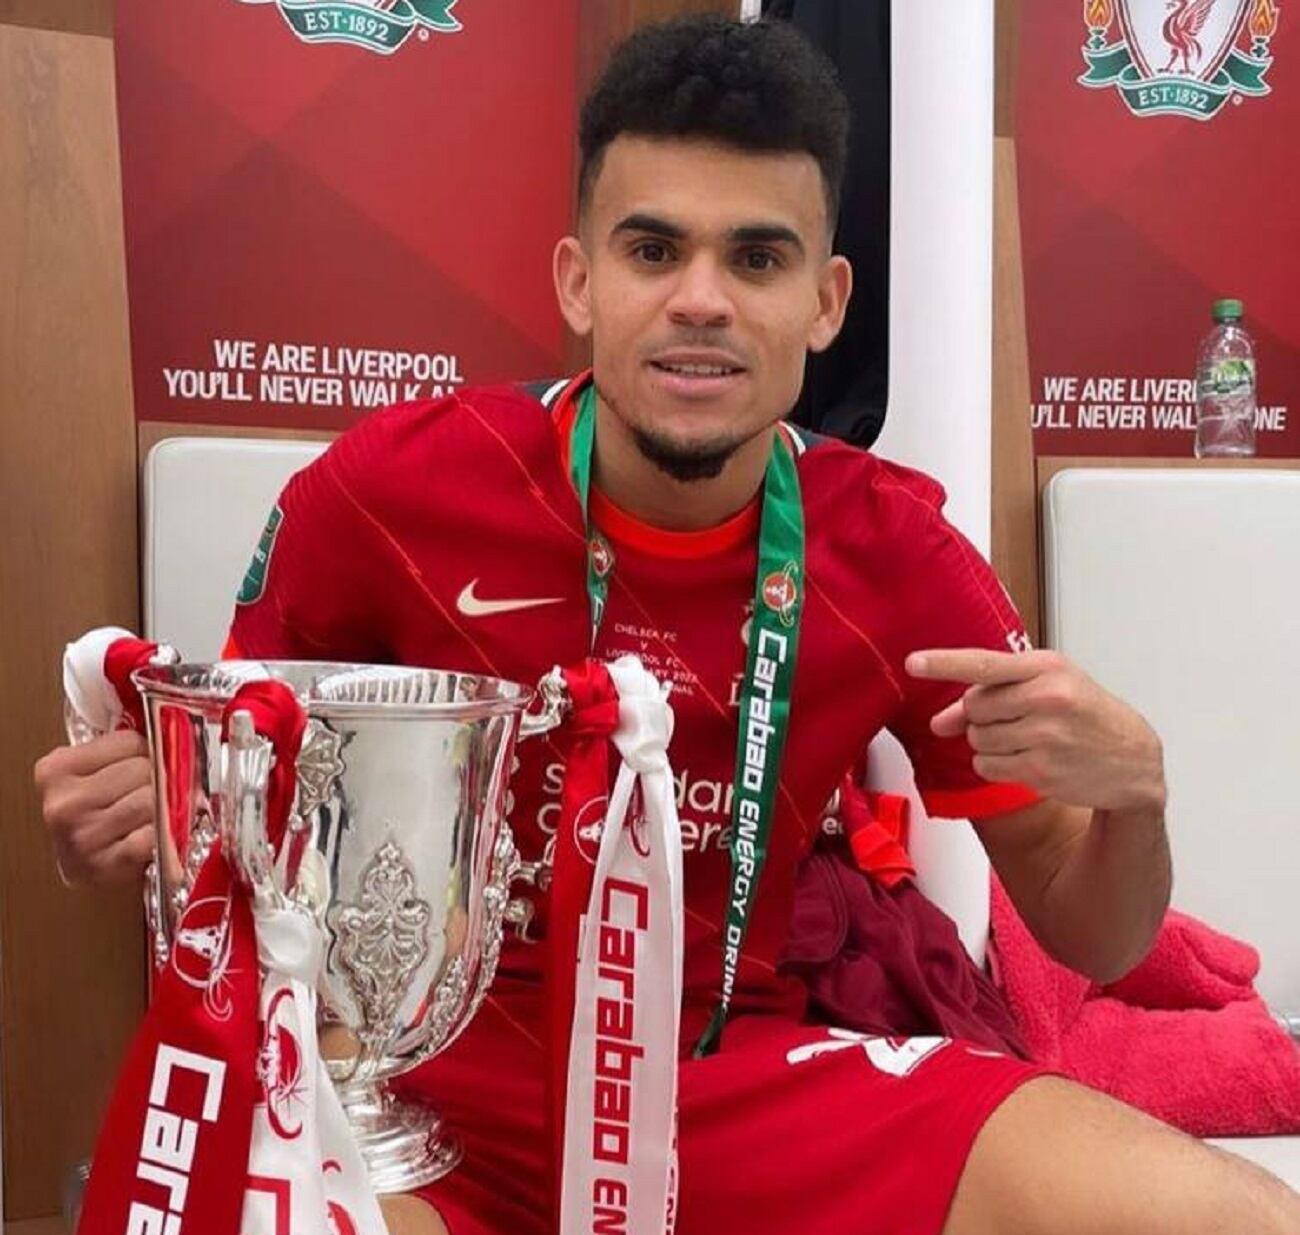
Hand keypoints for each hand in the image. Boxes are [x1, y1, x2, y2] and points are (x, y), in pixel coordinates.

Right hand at [33, 730, 155, 885]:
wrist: (87, 870)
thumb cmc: (93, 816)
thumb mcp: (89, 772)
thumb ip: (116, 748)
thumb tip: (165, 726)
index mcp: (55, 770)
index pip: (130, 741)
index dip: (146, 752)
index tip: (143, 764)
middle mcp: (65, 802)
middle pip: (143, 769)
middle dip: (156, 779)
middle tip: (152, 792)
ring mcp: (85, 835)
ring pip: (153, 800)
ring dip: (164, 806)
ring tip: (152, 814)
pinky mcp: (108, 863)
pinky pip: (156, 834)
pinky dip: (165, 833)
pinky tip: (153, 835)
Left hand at [905, 648, 1165, 814]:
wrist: (1134, 760)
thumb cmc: (1086, 714)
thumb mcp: (1049, 687)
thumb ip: (991, 694)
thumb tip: (938, 721)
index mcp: (1048, 668)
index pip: (986, 663)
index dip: (944, 663)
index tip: (913, 662)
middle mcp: (1047, 699)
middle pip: (973, 707)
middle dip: (981, 715)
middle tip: (1014, 718)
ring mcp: (1044, 736)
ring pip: (976, 738)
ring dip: (988, 742)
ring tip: (1027, 738)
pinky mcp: (1040, 770)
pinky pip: (986, 766)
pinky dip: (995, 764)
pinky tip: (1027, 758)